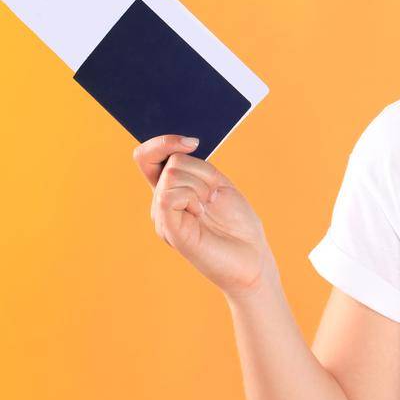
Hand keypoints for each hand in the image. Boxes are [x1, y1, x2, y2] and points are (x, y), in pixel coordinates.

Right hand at [133, 134, 273, 298]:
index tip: (193, 142)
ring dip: (201, 187)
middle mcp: (162, 202)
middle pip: (171, 163)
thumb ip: (195, 168)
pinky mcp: (169, 229)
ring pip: (173, 175)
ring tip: (208, 210)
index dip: (163, 142)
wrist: (251, 257)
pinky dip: (192, 199)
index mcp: (172, 190)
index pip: (147, 157)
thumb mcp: (218, 185)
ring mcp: (163, 216)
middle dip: (201, 173)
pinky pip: (168, 196)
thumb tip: (179, 150)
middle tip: (213, 198)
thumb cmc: (237, 224)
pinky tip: (201, 215)